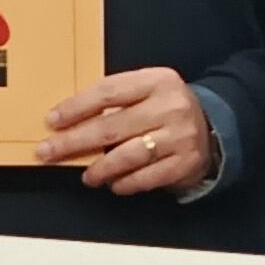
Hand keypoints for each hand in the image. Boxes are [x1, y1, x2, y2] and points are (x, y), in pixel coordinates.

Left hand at [38, 67, 216, 194]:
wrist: (214, 126)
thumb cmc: (166, 108)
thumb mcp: (147, 90)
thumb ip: (117, 99)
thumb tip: (69, 119)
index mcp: (156, 81)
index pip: (108, 92)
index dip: (76, 107)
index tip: (53, 120)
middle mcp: (169, 106)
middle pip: (112, 126)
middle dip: (75, 141)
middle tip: (49, 152)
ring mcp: (179, 136)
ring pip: (129, 155)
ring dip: (101, 168)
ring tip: (86, 175)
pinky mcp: (184, 163)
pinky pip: (147, 177)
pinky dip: (125, 183)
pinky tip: (112, 184)